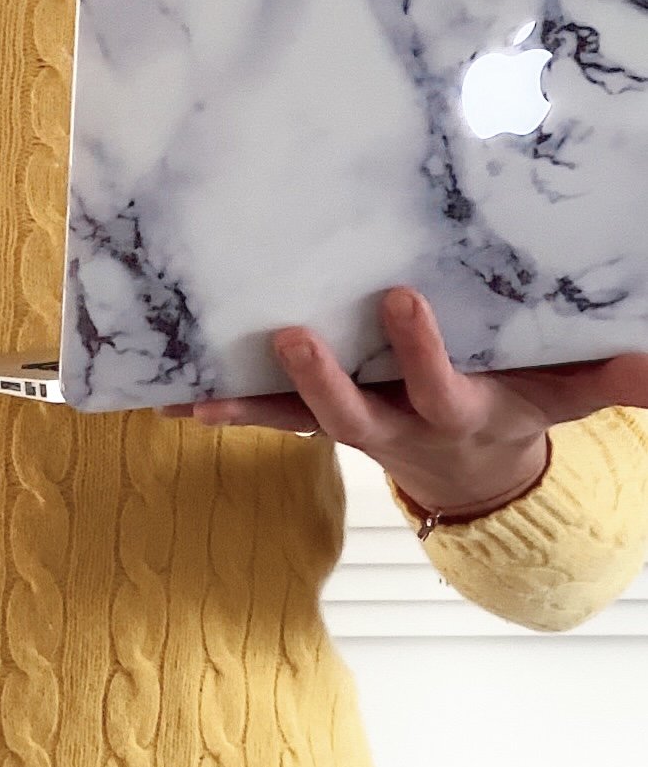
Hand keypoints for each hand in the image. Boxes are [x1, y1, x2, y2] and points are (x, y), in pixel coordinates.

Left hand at [163, 287, 647, 520]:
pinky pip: (257, 415)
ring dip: (241, 405)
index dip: (419, 348)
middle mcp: (391, 425)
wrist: (475, 469)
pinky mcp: (311, 418)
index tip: (400, 297)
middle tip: (291, 336)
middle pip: (350, 414)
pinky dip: (213, 407)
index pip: (435, 383)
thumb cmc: (516, 405)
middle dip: (321, 381)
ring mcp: (347, 424)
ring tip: (187, 398)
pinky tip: (163, 400)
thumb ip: (605, 374)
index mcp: (450, 410)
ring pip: (290, 420)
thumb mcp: (562, 392)